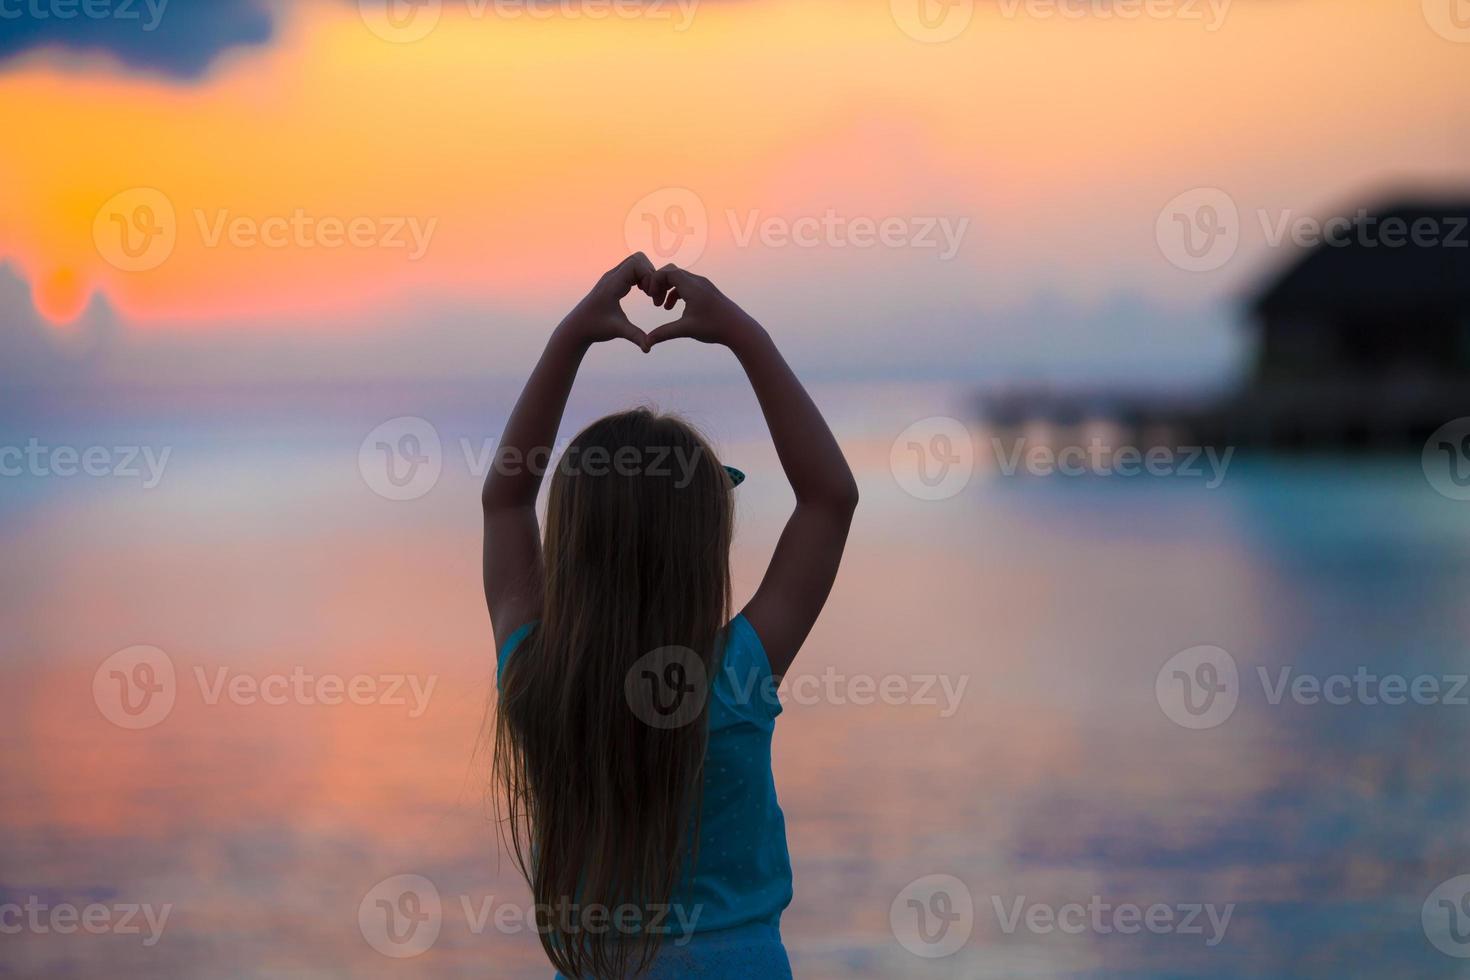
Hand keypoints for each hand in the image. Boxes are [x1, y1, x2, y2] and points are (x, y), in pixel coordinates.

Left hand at [557, 253, 658, 351]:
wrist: (577, 327)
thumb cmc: (595, 328)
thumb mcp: (617, 331)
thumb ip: (635, 336)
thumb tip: (649, 348)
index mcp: (612, 284)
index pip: (637, 264)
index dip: (649, 276)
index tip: (650, 295)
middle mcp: (612, 276)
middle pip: (638, 258)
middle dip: (650, 273)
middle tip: (651, 293)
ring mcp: (612, 277)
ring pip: (636, 262)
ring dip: (646, 275)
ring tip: (648, 294)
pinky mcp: (614, 281)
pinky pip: (632, 269)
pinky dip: (641, 277)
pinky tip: (642, 293)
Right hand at [644, 265, 762, 349]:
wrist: (739, 328)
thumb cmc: (714, 327)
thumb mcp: (686, 330)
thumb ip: (664, 333)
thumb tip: (646, 341)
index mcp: (692, 286)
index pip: (667, 272)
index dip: (654, 281)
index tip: (650, 297)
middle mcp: (698, 281)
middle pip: (672, 272)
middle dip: (659, 284)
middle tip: (653, 300)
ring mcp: (703, 285)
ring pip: (679, 278)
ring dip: (667, 289)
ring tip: (661, 307)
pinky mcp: (707, 291)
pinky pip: (686, 285)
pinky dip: (676, 293)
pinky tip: (671, 308)